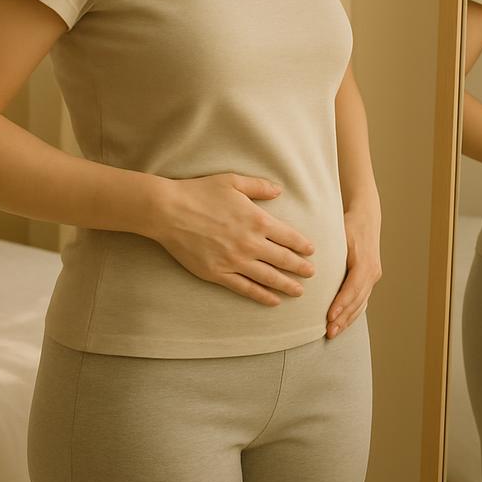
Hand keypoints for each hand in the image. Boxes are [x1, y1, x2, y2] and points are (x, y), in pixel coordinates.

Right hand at [150, 173, 315, 305]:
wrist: (169, 211)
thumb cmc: (200, 192)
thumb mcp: (233, 181)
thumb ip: (259, 186)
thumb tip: (279, 190)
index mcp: (257, 220)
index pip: (288, 236)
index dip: (302, 245)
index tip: (311, 251)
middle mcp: (250, 243)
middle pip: (283, 259)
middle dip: (300, 267)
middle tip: (312, 273)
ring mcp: (234, 261)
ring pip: (268, 277)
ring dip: (287, 285)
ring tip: (299, 291)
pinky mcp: (218, 274)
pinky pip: (246, 288)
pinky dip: (262, 296)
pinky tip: (273, 300)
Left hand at [326, 208, 381, 338]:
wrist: (366, 216)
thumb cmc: (348, 224)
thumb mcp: (339, 235)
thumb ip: (329, 252)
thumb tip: (307, 266)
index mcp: (365, 262)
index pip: (352, 288)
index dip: (341, 304)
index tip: (329, 317)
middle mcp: (372, 271)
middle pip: (358, 301)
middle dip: (343, 318)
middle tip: (329, 332)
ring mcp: (374, 276)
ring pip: (361, 303)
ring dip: (348, 319)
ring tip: (334, 332)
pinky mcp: (371, 278)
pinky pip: (363, 299)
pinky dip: (353, 312)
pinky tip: (343, 322)